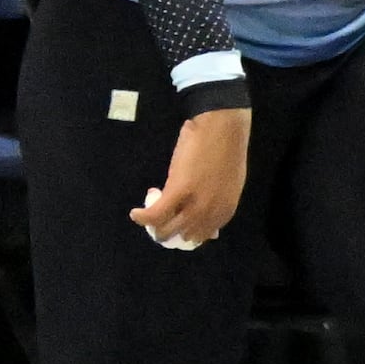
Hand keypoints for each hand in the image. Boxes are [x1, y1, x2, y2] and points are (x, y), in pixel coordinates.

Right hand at [133, 105, 247, 249]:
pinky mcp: (179, 190)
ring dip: (156, 227)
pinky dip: (143, 217)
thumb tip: (208, 219)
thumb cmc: (226, 151)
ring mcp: (196, 202)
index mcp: (226, 209)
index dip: (187, 231)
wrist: (223, 128)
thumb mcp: (229, 184)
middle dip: (171, 231)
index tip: (177, 222)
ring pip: (169, 227)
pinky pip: (156, 213)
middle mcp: (212, 211)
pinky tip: (135, 214)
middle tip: (160, 220)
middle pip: (185, 235)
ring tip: (148, 218)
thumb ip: (218, 202)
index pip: (203, 233)